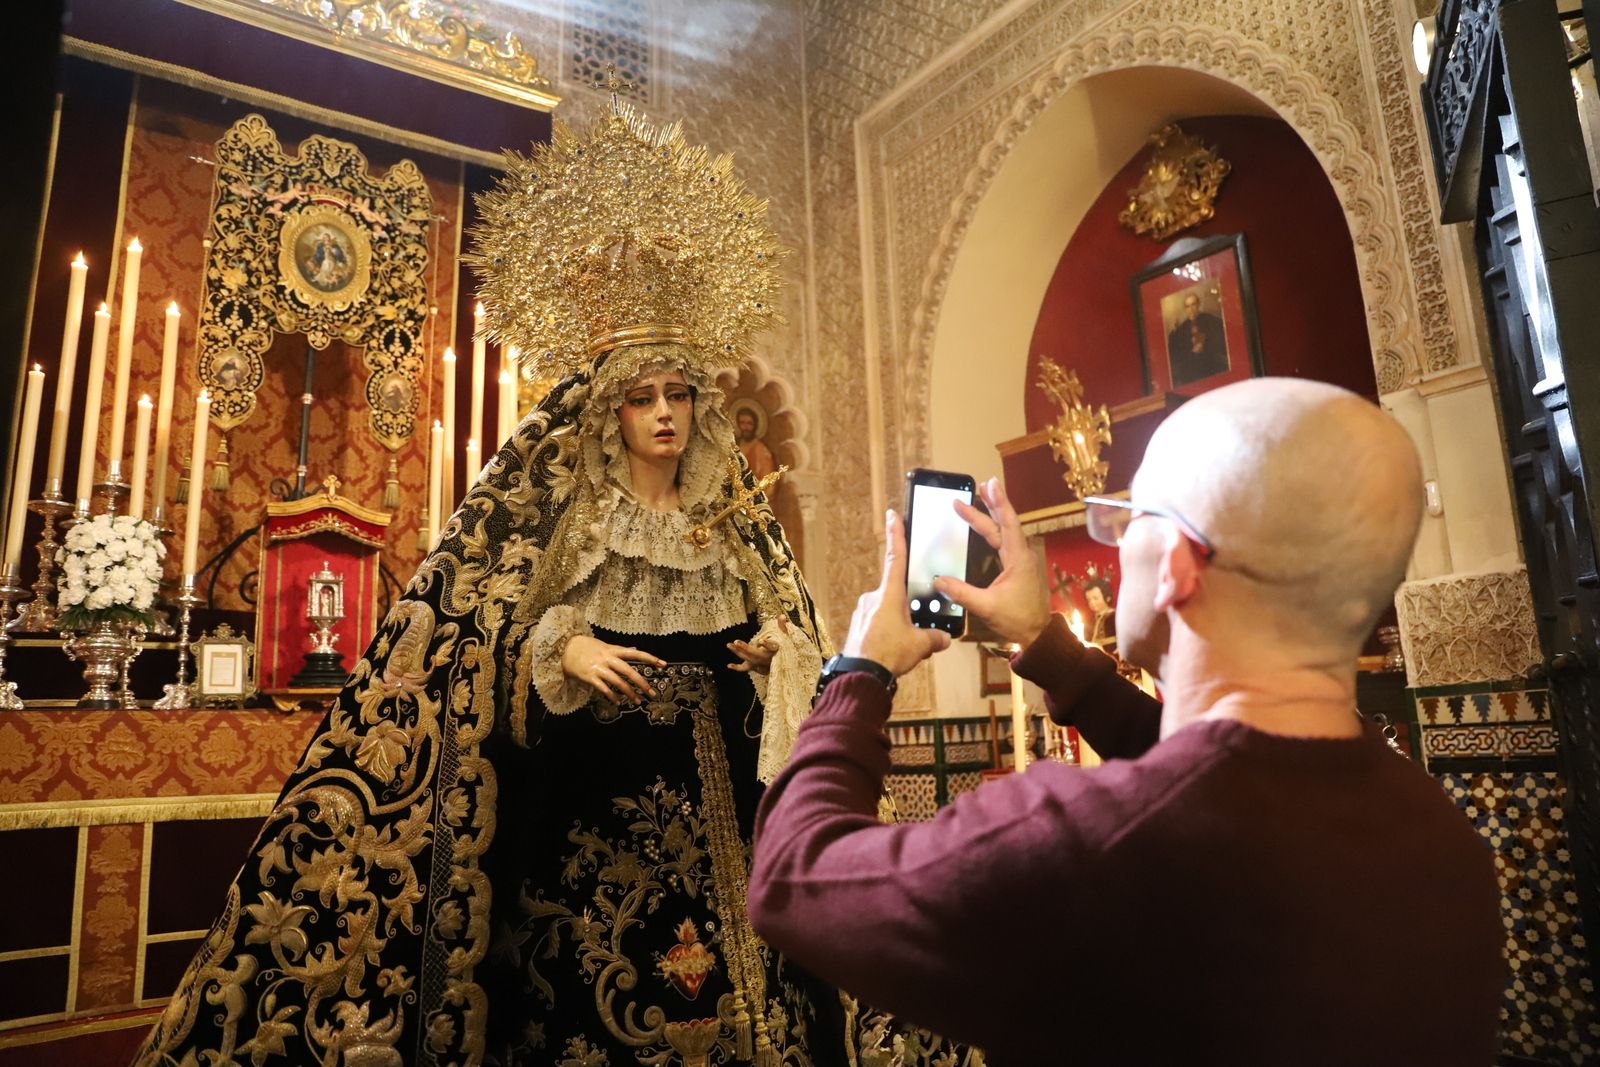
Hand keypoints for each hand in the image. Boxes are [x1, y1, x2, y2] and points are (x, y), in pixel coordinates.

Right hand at [561, 634, 665, 702]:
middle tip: (652, 693)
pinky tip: (618, 702)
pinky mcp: (589, 677)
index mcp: (613, 649)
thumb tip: (634, 648)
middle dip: (642, 683)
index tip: (663, 664)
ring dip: (629, 693)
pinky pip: (603, 689)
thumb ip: (619, 649)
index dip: (650, 658)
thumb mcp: (604, 645)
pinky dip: (612, 696)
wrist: (564, 648)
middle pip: (629, 670)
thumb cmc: (586, 646)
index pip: (635, 653)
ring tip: (637, 701)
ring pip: (618, 682)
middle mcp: (608, 658)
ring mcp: (599, 667)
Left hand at [729, 616, 786, 673]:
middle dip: (746, 648)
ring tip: (729, 645)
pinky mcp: (754, 666)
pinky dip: (737, 667)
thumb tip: (782, 615)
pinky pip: (745, 668)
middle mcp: (766, 658)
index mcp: (775, 650)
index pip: (772, 647)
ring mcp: (760, 663)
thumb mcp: (785, 637)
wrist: (782, 664)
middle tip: (736, 642)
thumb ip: (782, 627)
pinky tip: (729, 665)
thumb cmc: (782, 648)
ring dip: (738, 652)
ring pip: (748, 658)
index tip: (761, 640)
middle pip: (756, 654)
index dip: (767, 644)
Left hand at [841, 510, 951, 675]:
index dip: (896, 534)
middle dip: (909, 609)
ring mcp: (863, 611)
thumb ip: (933, 638)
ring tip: (905, 646)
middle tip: (916, 629)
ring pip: (887, 611)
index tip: (892, 514)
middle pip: (897, 594)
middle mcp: (874, 597)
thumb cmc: (888, 653)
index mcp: (890, 594)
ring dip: (898, 624)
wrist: (860, 675)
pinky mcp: (858, 626)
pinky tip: (893, 650)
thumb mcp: (919, 645)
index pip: (896, 557)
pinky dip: (887, 633)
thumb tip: (944, 639)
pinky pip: (877, 624)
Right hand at [934, 477, 1050, 647]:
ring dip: (992, 514)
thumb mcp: (987, 607)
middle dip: (991, 504)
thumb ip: (962, 593)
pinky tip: (984, 527)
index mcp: (1018, 558)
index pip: (1008, 523)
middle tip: (980, 485)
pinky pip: (1003, 542)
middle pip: (1004, 523)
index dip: (999, 503)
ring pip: (1004, 531)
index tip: (990, 485)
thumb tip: (938, 581)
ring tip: (981, 497)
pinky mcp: (1015, 568)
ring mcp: (1018, 561)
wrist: (1036, 634)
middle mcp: (1020, 554)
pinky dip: (993, 529)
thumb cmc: (1017, 619)